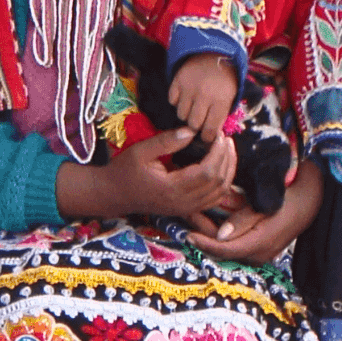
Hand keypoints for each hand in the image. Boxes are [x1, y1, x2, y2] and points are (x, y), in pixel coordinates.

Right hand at [57, 128, 235, 221]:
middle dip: (226, 158)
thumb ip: (166, 141)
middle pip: (218, 182)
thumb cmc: (124, 170)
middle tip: (225, 139)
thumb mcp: (141, 151)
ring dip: (228, 170)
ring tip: (226, 150)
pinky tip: (222, 167)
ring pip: (220, 193)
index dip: (218, 153)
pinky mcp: (186, 209)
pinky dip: (223, 184)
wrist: (113, 194)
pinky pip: (213, 200)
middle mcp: (182, 202)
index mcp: (171, 188)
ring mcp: (185, 208)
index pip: (207, 172)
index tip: (218, 135)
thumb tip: (192, 130)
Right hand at [168, 52, 239, 142]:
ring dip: (186, 114)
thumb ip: (221, 115)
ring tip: (193, 106)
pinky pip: (172, 100)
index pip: (211, 129)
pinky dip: (177, 101)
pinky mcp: (177, 81)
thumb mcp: (230, 96)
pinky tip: (185, 96)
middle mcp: (204, 95)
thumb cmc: (224, 78)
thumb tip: (212, 134)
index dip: (208, 137)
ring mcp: (189, 88)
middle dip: (196, 126)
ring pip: (181, 114)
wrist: (214, 51)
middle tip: (199, 121)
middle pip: (193, 124)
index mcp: (221, 100)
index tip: (206, 136)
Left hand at [185, 158, 323, 261]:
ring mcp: (259, 252)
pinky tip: (207, 220)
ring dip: (208, 232)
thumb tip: (220, 235)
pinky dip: (219, 233)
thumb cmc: (291, 197)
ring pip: (226, 246)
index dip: (204, 243)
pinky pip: (234, 243)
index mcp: (260, 244)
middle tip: (184, 217)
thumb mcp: (267, 205)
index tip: (186, 235)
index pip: (225, 249)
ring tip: (191, 216)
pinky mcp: (259, 246)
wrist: (314, 199)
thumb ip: (243, 219)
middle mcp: (258, 253)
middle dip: (201, 233)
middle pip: (222, 248)